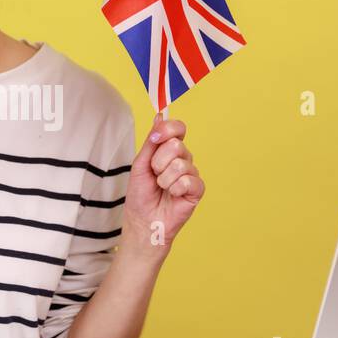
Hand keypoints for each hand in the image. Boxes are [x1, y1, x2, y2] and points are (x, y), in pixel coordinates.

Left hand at [121, 115, 204, 255]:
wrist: (143, 221)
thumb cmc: (141, 195)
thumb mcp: (140, 164)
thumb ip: (151, 142)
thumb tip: (159, 117)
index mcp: (169, 151)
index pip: (178, 128)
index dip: (167, 129)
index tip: (155, 139)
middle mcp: (183, 159)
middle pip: (177, 145)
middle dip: (158, 162)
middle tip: (154, 175)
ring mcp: (191, 174)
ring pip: (180, 164)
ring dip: (164, 179)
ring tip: (161, 188)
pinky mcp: (197, 190)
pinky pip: (188, 180)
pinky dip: (175, 188)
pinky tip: (172, 196)